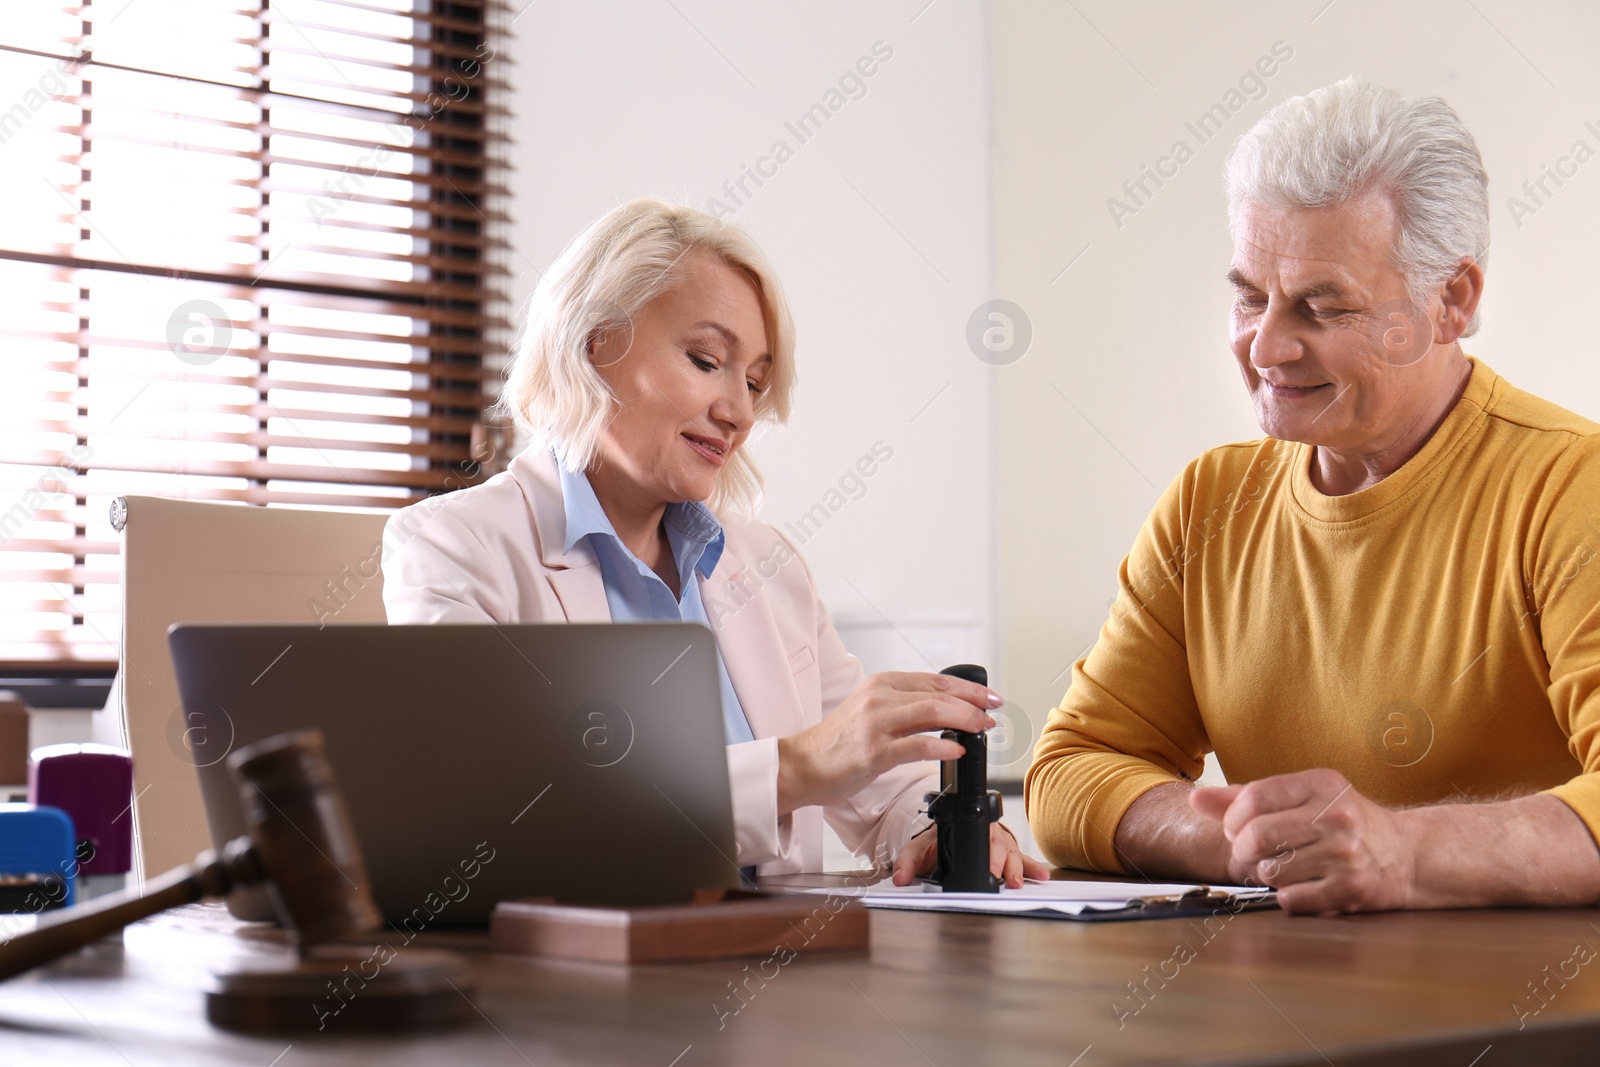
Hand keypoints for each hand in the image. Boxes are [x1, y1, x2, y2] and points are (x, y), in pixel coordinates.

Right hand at [777, 672, 1000, 813]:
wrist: (803, 764)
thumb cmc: (840, 743)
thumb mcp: (874, 712)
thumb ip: (907, 708)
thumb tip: (949, 712)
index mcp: (882, 684)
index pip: (935, 680)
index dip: (968, 688)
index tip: (990, 697)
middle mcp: (880, 697)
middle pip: (938, 693)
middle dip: (973, 703)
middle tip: (994, 713)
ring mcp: (876, 723)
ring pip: (932, 713)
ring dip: (964, 720)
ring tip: (982, 729)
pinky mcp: (874, 752)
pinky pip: (916, 745)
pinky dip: (942, 746)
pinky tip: (957, 750)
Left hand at [890, 822, 1050, 888]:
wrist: (948, 834)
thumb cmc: (937, 843)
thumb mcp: (919, 849)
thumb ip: (907, 862)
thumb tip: (900, 878)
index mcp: (966, 829)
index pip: (979, 839)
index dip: (987, 856)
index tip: (991, 870)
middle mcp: (987, 835)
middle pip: (1000, 848)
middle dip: (1005, 865)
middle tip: (1007, 880)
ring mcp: (1000, 843)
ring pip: (1013, 853)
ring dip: (1019, 868)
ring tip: (1020, 882)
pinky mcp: (1009, 853)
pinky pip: (1023, 859)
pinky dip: (1032, 868)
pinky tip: (1041, 877)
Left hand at [1188, 769, 1415, 913]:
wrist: (1409, 855)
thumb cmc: (1343, 821)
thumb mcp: (1303, 796)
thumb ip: (1246, 797)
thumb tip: (1195, 799)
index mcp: (1321, 784)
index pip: (1253, 796)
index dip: (1233, 817)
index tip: (1237, 827)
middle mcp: (1337, 816)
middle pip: (1257, 835)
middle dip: (1242, 849)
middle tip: (1251, 852)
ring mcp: (1346, 854)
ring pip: (1271, 870)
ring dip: (1266, 874)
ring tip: (1282, 866)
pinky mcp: (1352, 889)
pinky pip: (1291, 898)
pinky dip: (1286, 896)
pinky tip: (1302, 885)